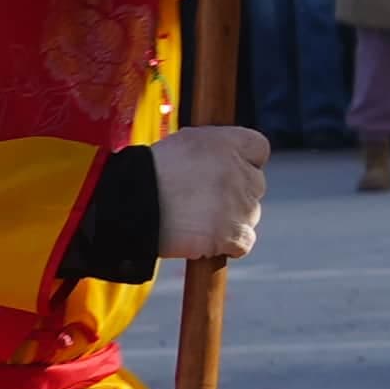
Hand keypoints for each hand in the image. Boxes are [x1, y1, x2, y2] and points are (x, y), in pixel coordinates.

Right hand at [145, 127, 273, 267]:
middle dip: (237, 194)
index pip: (259, 149)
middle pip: (256, 185)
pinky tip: (207, 241)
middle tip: (206, 203)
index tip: (229, 173)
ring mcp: (239, 203)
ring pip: (251, 215)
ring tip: (200, 222)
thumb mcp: (184, 143)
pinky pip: (245, 242)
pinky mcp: (232, 233)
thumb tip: (226, 158)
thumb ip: (214, 149)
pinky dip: (230, 246)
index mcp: (228, 142)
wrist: (130, 204)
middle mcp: (239, 170)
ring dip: (232, 220)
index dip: (246, 162)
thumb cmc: (149, 173)